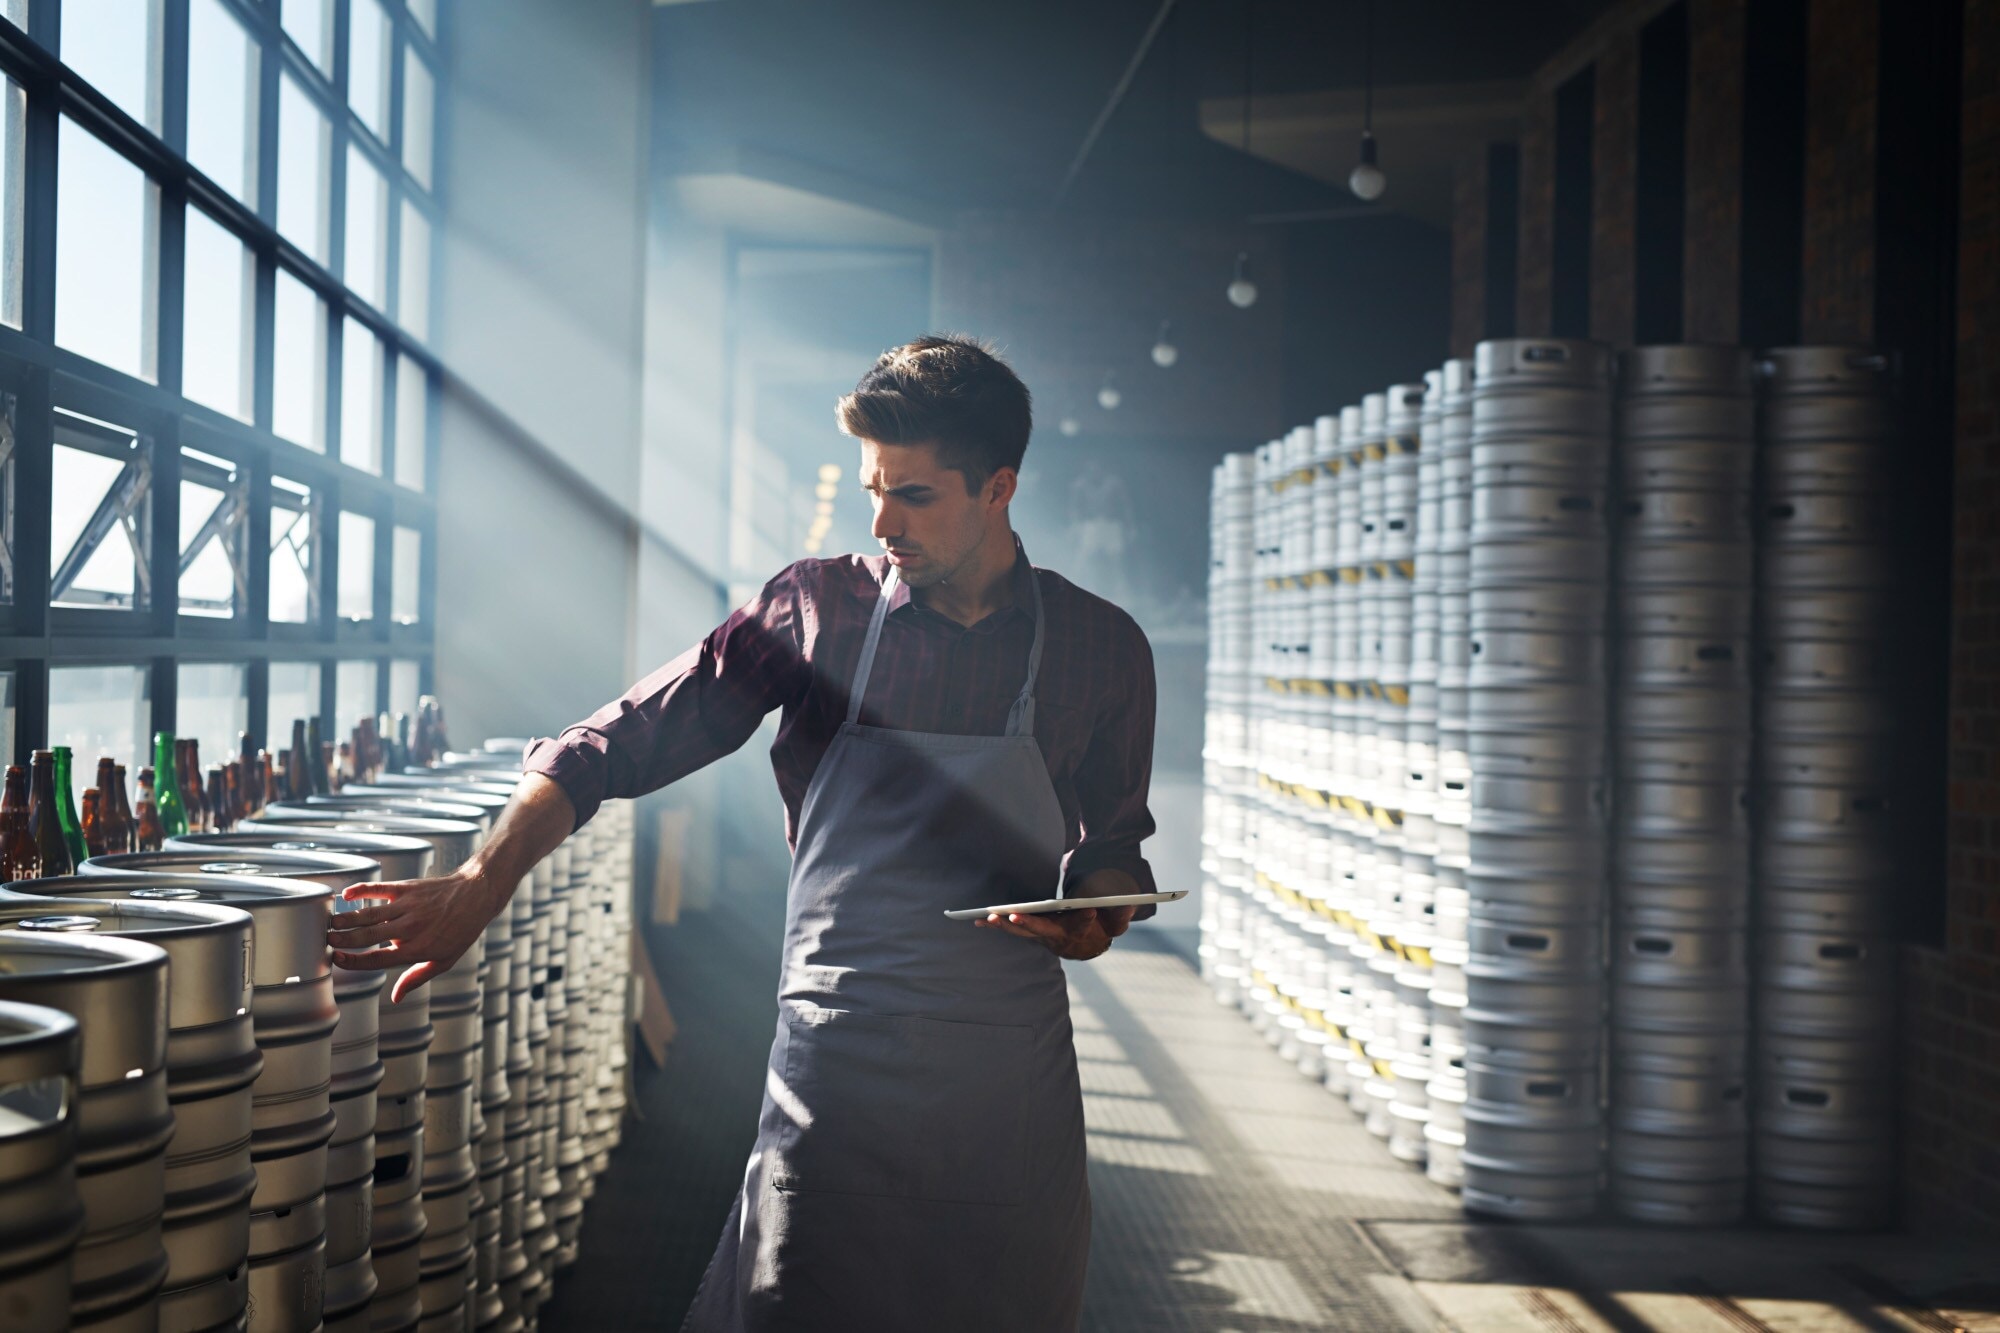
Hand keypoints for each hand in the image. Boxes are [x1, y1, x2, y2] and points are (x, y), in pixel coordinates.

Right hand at [327, 869, 507, 1003]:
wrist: (475, 896)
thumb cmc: (460, 930)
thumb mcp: (444, 960)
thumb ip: (416, 978)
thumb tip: (395, 997)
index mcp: (416, 949)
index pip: (377, 959)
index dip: (353, 961)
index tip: (336, 959)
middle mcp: (409, 928)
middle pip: (367, 937)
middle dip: (343, 939)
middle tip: (325, 940)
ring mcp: (407, 906)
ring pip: (369, 914)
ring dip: (346, 919)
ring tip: (329, 923)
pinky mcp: (406, 888)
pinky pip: (378, 889)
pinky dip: (360, 890)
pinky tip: (346, 895)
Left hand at [972, 904, 1132, 960]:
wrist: (1089, 944)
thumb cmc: (1103, 926)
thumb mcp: (1117, 920)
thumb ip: (1121, 914)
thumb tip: (1127, 905)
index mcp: (1080, 931)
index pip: (1085, 926)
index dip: (1086, 919)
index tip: (1089, 911)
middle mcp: (1059, 937)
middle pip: (1043, 931)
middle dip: (1029, 924)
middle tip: (1015, 915)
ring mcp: (1043, 936)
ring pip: (1023, 932)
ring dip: (1005, 925)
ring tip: (987, 917)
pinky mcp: (1032, 933)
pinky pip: (1013, 930)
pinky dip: (997, 925)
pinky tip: (978, 921)